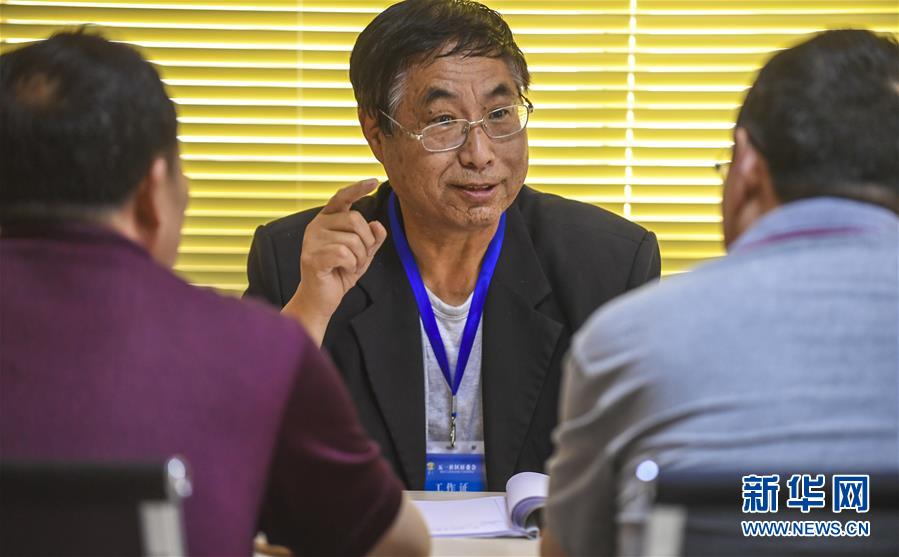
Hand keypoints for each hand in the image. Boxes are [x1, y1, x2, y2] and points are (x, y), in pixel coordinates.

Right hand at [282, 179, 387, 344]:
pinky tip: (343, 271)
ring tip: (350, 266)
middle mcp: (317, 225)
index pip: (342, 197)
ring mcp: (312, 240)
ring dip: (359, 257)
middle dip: (366, 241)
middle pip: (355, 219)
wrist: (322, 299)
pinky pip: (344, 254)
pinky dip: (351, 265)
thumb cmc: (340, 272)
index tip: (373, 181)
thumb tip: (377, 224)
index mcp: (327, 219)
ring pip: (352, 239)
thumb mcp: (363, 253)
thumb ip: (372, 238)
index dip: (358, 188)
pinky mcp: (311, 256)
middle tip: (359, 258)